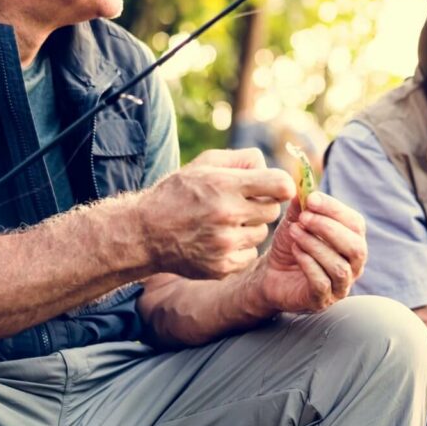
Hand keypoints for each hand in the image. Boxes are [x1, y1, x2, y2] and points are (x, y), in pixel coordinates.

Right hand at [137, 148, 294, 278]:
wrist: (145, 233)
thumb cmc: (177, 193)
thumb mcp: (204, 164)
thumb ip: (241, 159)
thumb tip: (269, 165)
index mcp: (224, 185)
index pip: (281, 185)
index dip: (282, 185)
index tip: (274, 187)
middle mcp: (227, 215)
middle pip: (273, 210)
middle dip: (262, 205)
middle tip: (241, 204)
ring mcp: (224, 244)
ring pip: (262, 234)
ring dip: (251, 227)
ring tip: (226, 222)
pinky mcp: (222, 266)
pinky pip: (250, 254)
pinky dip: (241, 248)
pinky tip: (220, 240)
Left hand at [254, 191, 366, 313]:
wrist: (270, 274)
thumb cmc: (291, 246)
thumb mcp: (295, 222)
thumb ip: (302, 205)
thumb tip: (304, 186)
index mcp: (352, 241)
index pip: (356, 224)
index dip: (336, 210)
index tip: (312, 198)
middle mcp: (353, 265)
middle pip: (355, 247)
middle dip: (329, 228)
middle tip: (304, 217)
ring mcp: (340, 286)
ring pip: (339, 267)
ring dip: (315, 245)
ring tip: (294, 232)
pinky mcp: (322, 300)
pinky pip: (322, 283)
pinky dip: (308, 263)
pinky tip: (295, 251)